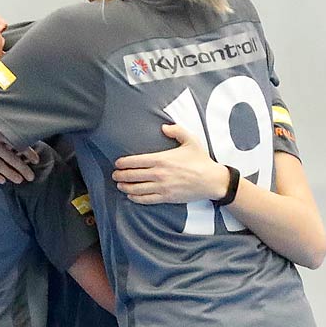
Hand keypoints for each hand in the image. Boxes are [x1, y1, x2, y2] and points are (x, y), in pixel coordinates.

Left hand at [112, 124, 228, 205]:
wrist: (211, 180)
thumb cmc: (201, 160)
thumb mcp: (190, 140)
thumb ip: (176, 130)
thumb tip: (163, 127)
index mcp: (162, 159)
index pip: (136, 161)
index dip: (124, 163)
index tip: (117, 164)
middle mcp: (159, 174)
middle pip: (133, 176)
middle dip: (121, 176)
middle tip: (114, 175)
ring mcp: (162, 187)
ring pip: (137, 189)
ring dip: (125, 187)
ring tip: (119, 185)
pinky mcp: (166, 197)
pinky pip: (146, 199)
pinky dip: (136, 198)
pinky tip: (131, 196)